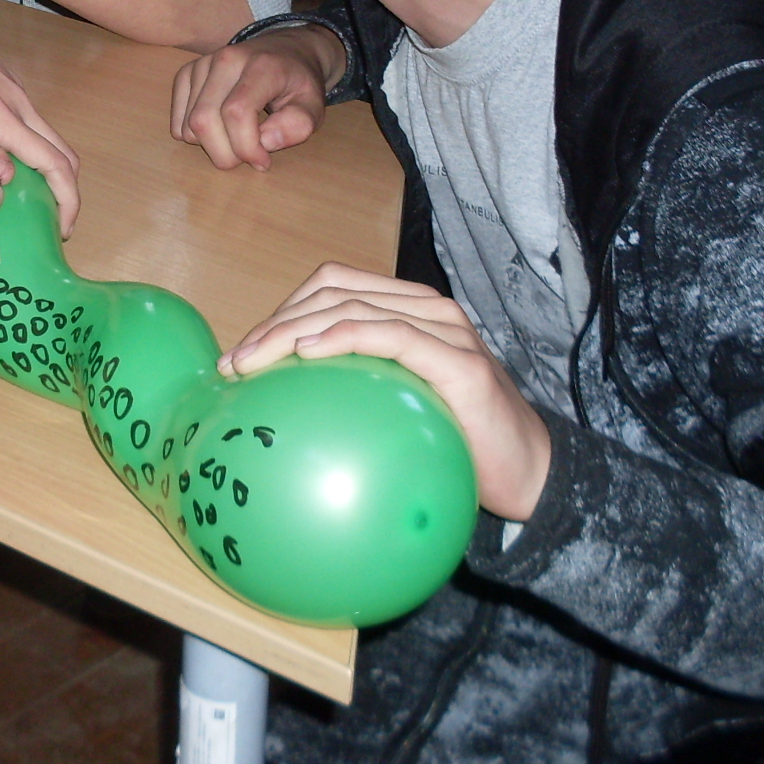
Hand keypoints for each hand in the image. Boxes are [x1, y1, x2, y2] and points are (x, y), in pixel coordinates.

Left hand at [0, 0, 82, 235]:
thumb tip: (7, 177)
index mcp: (3, 113)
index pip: (53, 162)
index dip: (66, 199)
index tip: (63, 229)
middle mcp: (16, 100)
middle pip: (60, 148)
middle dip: (64, 187)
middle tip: (51, 219)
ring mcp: (9, 88)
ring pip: (43, 134)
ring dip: (44, 167)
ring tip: (26, 197)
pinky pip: (25, 121)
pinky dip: (27, 148)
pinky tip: (2, 160)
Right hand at [170, 27, 341, 170]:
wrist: (286, 51)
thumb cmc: (298, 84)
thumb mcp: (314, 107)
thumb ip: (297, 126)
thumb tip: (264, 142)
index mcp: (261, 65)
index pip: (236, 112)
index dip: (246, 147)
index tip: (263, 161)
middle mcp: (226, 59)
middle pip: (204, 121)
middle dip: (225, 154)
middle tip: (248, 157)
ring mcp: (202, 64)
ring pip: (188, 125)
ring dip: (212, 147)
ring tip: (237, 140)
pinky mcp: (187, 73)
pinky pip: (178, 121)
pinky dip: (195, 137)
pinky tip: (219, 130)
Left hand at [222, 263, 551, 520]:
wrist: (528, 475)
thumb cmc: (455, 444)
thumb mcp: (393, 410)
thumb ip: (352, 392)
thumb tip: (280, 409)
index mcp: (408, 312)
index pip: (331, 289)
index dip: (281, 312)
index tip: (240, 357)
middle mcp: (426, 309)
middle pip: (332, 292)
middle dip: (274, 323)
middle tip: (235, 365)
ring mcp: (445, 330)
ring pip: (353, 306)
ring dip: (292, 330)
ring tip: (254, 361)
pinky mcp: (459, 361)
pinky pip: (391, 334)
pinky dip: (344, 336)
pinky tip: (308, 353)